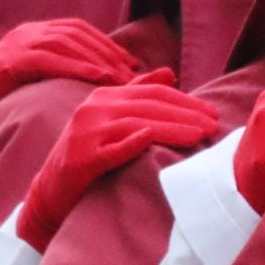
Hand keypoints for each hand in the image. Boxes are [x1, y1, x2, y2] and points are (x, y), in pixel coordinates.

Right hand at [0, 18, 137, 114]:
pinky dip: (76, 67)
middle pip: (75, 34)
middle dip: (106, 53)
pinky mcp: (9, 61)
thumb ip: (67, 66)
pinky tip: (97, 79)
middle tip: (131, 73)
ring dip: (95, 60)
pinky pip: (48, 60)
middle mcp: (27, 31)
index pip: (78, 29)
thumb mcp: (42, 74)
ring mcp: (16, 43)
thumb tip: (108, 71)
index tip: (131, 62)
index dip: (107, 44)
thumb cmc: (12, 95)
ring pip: (64, 43)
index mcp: (36, 31)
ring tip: (118, 78)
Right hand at [16, 74, 219, 250]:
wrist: (50, 190)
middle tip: (213, 126)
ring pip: (136, 125)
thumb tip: (169, 73)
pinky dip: (133, 143)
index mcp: (103, 96)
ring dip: (171, 129)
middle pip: (147, 106)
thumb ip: (136, 94)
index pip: (151, 92)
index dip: (185, 100)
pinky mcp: (81, 159)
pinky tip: (153, 141)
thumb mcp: (109, 118)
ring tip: (198, 137)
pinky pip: (112, 149)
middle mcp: (93, 109)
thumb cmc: (88, 155)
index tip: (211, 113)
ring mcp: (86, 133)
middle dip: (185, 114)